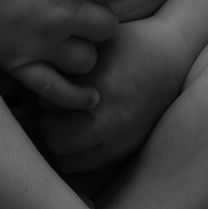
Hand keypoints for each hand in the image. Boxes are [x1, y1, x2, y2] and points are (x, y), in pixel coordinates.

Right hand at [0, 0, 127, 107]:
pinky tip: (90, 97)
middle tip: (81, 12)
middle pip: (108, 25)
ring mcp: (42, 42)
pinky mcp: (21, 64)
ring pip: (89, 60)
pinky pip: (60, 91)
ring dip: (84, 50)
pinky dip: (78, 97)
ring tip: (70, 40)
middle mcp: (62, 11)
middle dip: (98, 18)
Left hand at [39, 16, 190, 172]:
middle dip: (51, 126)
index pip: (48, 108)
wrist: (170, 56)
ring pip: (71, 162)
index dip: (46, 98)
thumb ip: (66, 62)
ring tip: (70, 123)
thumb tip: (37, 69)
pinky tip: (85, 132)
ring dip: (64, 145)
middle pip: (56, 141)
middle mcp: (108, 120)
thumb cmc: (128, 43)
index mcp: (97, 91)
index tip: (55, 88)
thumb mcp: (94, 42)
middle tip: (57, 110)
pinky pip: (91, 166)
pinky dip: (81, 155)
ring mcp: (119, 139)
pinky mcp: (127, 148)